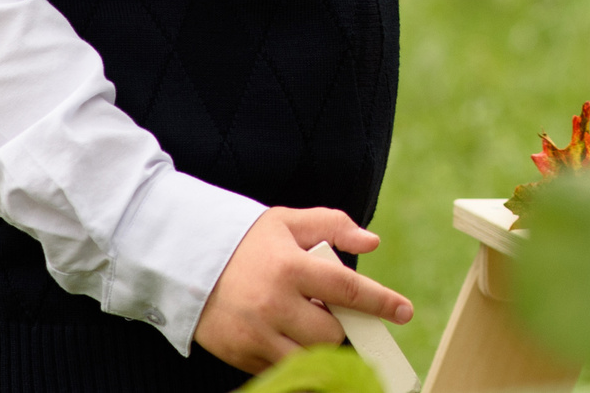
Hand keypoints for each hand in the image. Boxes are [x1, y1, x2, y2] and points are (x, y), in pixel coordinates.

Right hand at [195, 206, 413, 373]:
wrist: (184, 260)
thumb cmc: (246, 241)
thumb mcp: (288, 222)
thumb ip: (333, 225)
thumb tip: (372, 242)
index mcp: (290, 268)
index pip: (348, 290)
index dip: (381, 303)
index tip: (404, 312)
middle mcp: (274, 305)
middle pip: (331, 333)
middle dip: (343, 325)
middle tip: (338, 313)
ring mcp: (256, 334)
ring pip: (309, 358)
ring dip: (322, 347)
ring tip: (315, 325)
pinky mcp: (240, 354)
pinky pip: (282, 369)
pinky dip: (294, 358)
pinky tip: (291, 338)